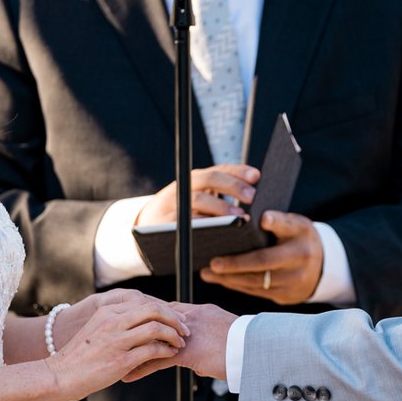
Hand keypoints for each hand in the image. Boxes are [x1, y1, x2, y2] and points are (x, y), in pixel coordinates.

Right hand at [45, 290, 187, 400]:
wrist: (61, 375)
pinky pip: (152, 350)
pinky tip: (171, 354)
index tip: (176, 318)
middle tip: (185, 328)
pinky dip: (166, 351)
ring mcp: (117, 340)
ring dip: (174, 335)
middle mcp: (112, 321)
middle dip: (174, 318)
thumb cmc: (81, 356)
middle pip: (153, 310)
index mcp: (107, 311)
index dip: (164, 309)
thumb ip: (117, 321)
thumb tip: (143, 321)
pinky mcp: (121, 360)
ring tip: (180, 342)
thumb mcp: (97, 329)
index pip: (144, 302)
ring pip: (156, 328)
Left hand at [125, 302, 235, 382]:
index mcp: (200, 312)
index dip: (151, 318)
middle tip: (119, 338)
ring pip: (152, 339)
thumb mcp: (226, 338)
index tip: (136, 324)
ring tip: (118, 359)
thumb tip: (201, 364)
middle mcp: (190, 318)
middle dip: (136, 330)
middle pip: (154, 320)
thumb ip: (210, 346)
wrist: (255, 349)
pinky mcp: (187, 351)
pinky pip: (157, 359)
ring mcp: (187, 334)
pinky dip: (141, 368)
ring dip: (133, 350)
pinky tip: (128, 376)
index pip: (168, 310)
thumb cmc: (246, 346)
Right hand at [136, 164, 259, 226]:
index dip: (237, 171)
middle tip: (252, 196)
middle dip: (232, 186)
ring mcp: (172, 205)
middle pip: (208, 179)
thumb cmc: (182, 216)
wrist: (144, 230)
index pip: (218, 169)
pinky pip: (187, 223)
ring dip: (221, 207)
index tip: (257, 176)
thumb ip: (218, 196)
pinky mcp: (166, 224)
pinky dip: (205, 225)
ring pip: (198, 200)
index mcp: (192, 180)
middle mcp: (182, 188)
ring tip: (241, 216)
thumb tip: (252, 196)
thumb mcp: (197, 201)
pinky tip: (221, 231)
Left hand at [201, 210, 322, 304]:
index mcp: (301, 240)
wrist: (321, 267)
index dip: (276, 223)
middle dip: (236, 264)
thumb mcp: (296, 225)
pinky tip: (221, 279)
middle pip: (264, 264)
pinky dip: (236, 285)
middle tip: (213, 263)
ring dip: (229, 278)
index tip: (263, 218)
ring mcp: (292, 285)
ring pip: (256, 282)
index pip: (287, 229)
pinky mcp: (284, 297)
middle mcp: (299, 264)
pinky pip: (256, 292)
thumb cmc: (300, 239)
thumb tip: (261, 218)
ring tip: (208, 271)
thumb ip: (280, 221)